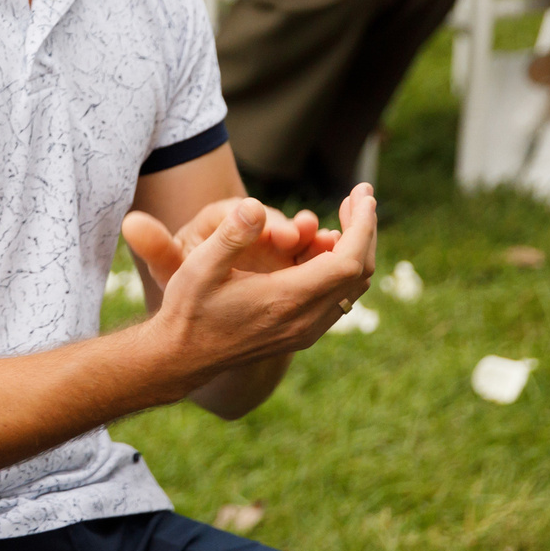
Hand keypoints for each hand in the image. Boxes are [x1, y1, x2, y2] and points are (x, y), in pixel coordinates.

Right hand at [144, 185, 376, 386]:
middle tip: (358, 196)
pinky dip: (345, 267)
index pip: (348, 261)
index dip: (361, 226)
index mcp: (286, 299)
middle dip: (365, 230)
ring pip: (354, 286)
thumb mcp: (199, 267)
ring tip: (347, 216)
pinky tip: (326, 247)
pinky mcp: (303, 333)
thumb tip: (255, 205)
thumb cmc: (189, 308)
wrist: (184, 356)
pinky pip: (341, 297)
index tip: (361, 194)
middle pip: (360, 272)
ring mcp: (308, 330)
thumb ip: (230, 235)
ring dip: (357, 248)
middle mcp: (306, 319)